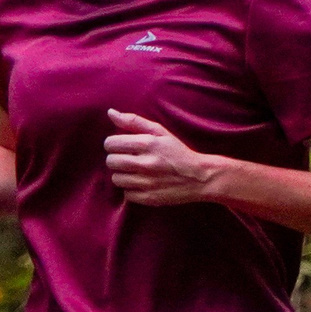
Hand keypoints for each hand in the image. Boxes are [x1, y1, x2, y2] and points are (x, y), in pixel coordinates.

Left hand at [103, 109, 219, 205]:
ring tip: (134, 172)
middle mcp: (145, 163)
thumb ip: (134, 121)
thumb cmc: (178, 152)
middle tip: (127, 159)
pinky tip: (141, 183)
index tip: (119, 146)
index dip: (112, 144)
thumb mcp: (160, 132)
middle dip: (116, 159)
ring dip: (122, 175)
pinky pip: (126, 194)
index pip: (110, 143)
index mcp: (147, 144)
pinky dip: (131, 189)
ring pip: (116, 179)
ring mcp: (147, 183)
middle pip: (111, 162)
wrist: (200, 177)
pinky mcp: (149, 198)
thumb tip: (110, 112)